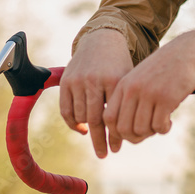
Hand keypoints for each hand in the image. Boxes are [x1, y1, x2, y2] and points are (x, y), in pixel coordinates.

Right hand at [60, 29, 132, 157]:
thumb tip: (128, 136)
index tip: (116, 149)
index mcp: (115, 80)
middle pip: (96, 120)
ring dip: (87, 129)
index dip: (115, 135)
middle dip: (100, 140)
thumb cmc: (119, 65)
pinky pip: (66, 110)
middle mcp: (95, 80)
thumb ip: (126, 105)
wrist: (102, 40)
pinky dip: (73, 122)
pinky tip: (82, 127)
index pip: (114, 116)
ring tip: (95, 135)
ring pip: (81, 116)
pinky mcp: (65, 81)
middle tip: (104, 154)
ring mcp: (78, 80)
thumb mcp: (128, 80)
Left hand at [103, 27, 194, 148]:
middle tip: (148, 132)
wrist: (187, 51)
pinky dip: (163, 129)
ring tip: (160, 124)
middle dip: (135, 137)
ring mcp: (149, 93)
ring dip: (151, 133)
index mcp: (124, 85)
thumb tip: (124, 132)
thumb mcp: (140, 79)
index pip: (108, 118)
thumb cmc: (164, 69)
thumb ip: (130, 99)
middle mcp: (133, 89)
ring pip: (141, 130)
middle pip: (123, 129)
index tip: (131, 133)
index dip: (117, 132)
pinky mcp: (167, 98)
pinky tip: (169, 122)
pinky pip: (159, 126)